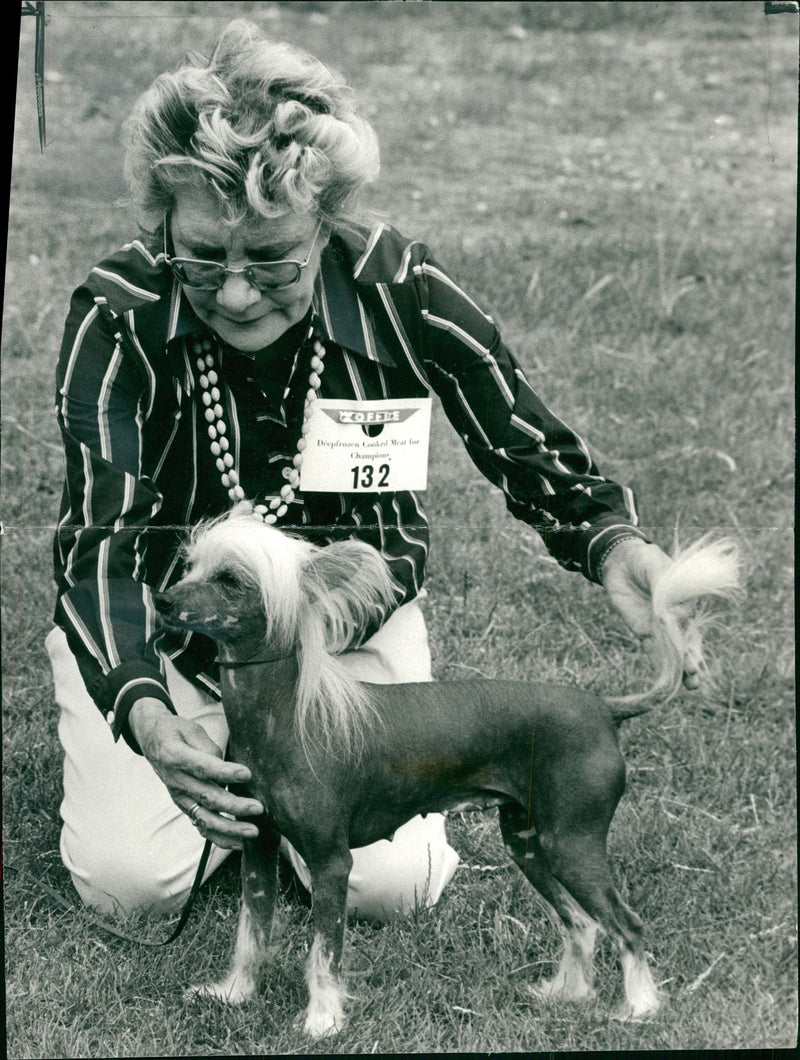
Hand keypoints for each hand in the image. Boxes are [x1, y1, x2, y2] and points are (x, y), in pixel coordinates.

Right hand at [128, 698, 263, 848]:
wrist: (152, 741)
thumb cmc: (176, 732)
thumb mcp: (190, 730)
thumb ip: (208, 747)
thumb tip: (226, 769)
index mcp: (177, 757)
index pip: (203, 767)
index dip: (225, 772)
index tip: (247, 774)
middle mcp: (177, 781)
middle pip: (207, 797)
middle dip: (234, 806)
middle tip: (258, 808)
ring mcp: (180, 797)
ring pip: (204, 818)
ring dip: (229, 828)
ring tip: (252, 832)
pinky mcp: (184, 807)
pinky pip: (200, 826)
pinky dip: (219, 837)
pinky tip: (239, 844)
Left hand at [602, 539, 700, 689]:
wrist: (621, 563)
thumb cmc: (644, 560)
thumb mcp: (655, 566)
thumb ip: (664, 585)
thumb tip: (673, 611)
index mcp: (685, 599)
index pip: (688, 616)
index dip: (685, 626)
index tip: (680, 629)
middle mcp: (677, 616)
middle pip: (687, 639)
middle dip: (691, 656)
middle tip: (694, 672)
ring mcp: (661, 626)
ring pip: (674, 650)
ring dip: (682, 668)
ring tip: (692, 686)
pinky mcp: (645, 631)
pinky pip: (654, 651)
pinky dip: (662, 666)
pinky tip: (669, 682)